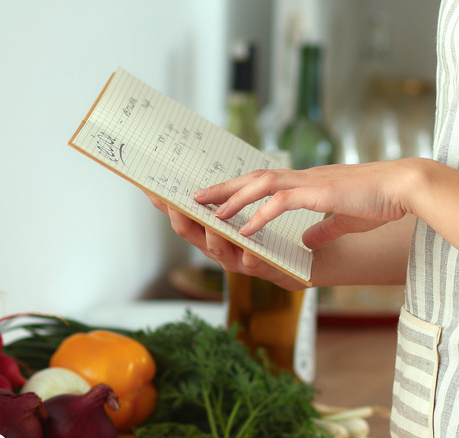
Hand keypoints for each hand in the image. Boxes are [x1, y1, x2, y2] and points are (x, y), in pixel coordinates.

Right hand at [145, 191, 309, 290]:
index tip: (149, 187)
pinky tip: (247, 248)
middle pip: (191, 235)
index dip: (164, 205)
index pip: (183, 217)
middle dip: (181, 218)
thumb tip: (202, 178)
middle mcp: (222, 249)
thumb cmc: (276, 237)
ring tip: (210, 221)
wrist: (309, 261)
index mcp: (214, 234)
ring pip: (218, 250)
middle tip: (172, 201)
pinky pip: (253, 263)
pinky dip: (249, 255)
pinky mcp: (265, 269)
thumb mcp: (246, 217)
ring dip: (212, 235)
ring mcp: (240, 261)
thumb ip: (226, 202)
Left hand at [194, 159, 425, 248]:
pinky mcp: (320, 194)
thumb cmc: (381, 202)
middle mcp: (304, 179)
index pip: (264, 182)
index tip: (215, 197)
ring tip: (209, 211)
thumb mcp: (346, 219)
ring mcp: (311, 184)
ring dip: (233, 197)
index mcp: (308, 184)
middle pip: (253, 178)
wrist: (405, 188)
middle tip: (193, 197)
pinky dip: (260, 215)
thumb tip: (309, 239)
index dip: (237, 189)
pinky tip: (244, 229)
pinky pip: (282, 202)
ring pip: (261, 184)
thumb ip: (324, 228)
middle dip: (221, 188)